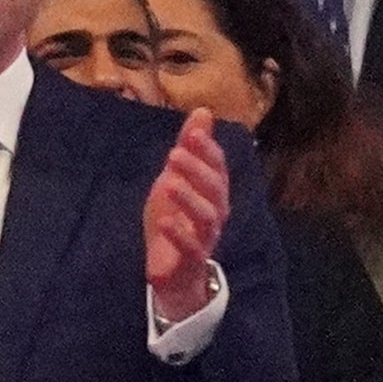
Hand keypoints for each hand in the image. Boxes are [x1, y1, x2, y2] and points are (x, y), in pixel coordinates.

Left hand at [143, 107, 230, 322]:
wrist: (172, 270)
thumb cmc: (175, 219)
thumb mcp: (175, 179)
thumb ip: (189, 148)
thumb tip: (203, 111)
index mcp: (213, 192)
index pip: (217, 167)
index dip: (208, 150)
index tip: (193, 132)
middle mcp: (216, 212)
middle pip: (216, 189)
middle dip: (198, 169)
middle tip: (175, 152)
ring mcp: (206, 237)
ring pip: (208, 216)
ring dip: (189, 198)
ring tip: (169, 183)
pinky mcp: (192, 259)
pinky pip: (192, 246)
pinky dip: (179, 233)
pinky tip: (164, 220)